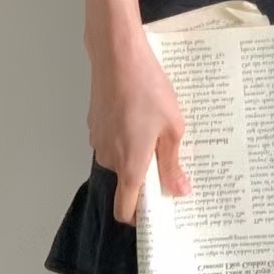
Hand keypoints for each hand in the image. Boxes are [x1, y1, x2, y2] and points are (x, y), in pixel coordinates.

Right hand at [86, 28, 190, 224]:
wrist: (117, 55)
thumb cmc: (148, 89)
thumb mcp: (172, 127)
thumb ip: (172, 164)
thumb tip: (178, 192)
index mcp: (129, 166)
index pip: (124, 210)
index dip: (139, 217)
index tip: (156, 210)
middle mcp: (109, 158)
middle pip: (125, 182)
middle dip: (145, 175)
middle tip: (168, 156)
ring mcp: (98, 140)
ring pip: (119, 158)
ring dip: (136, 152)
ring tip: (156, 128)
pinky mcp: (94, 123)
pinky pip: (112, 140)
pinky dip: (125, 135)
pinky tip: (140, 113)